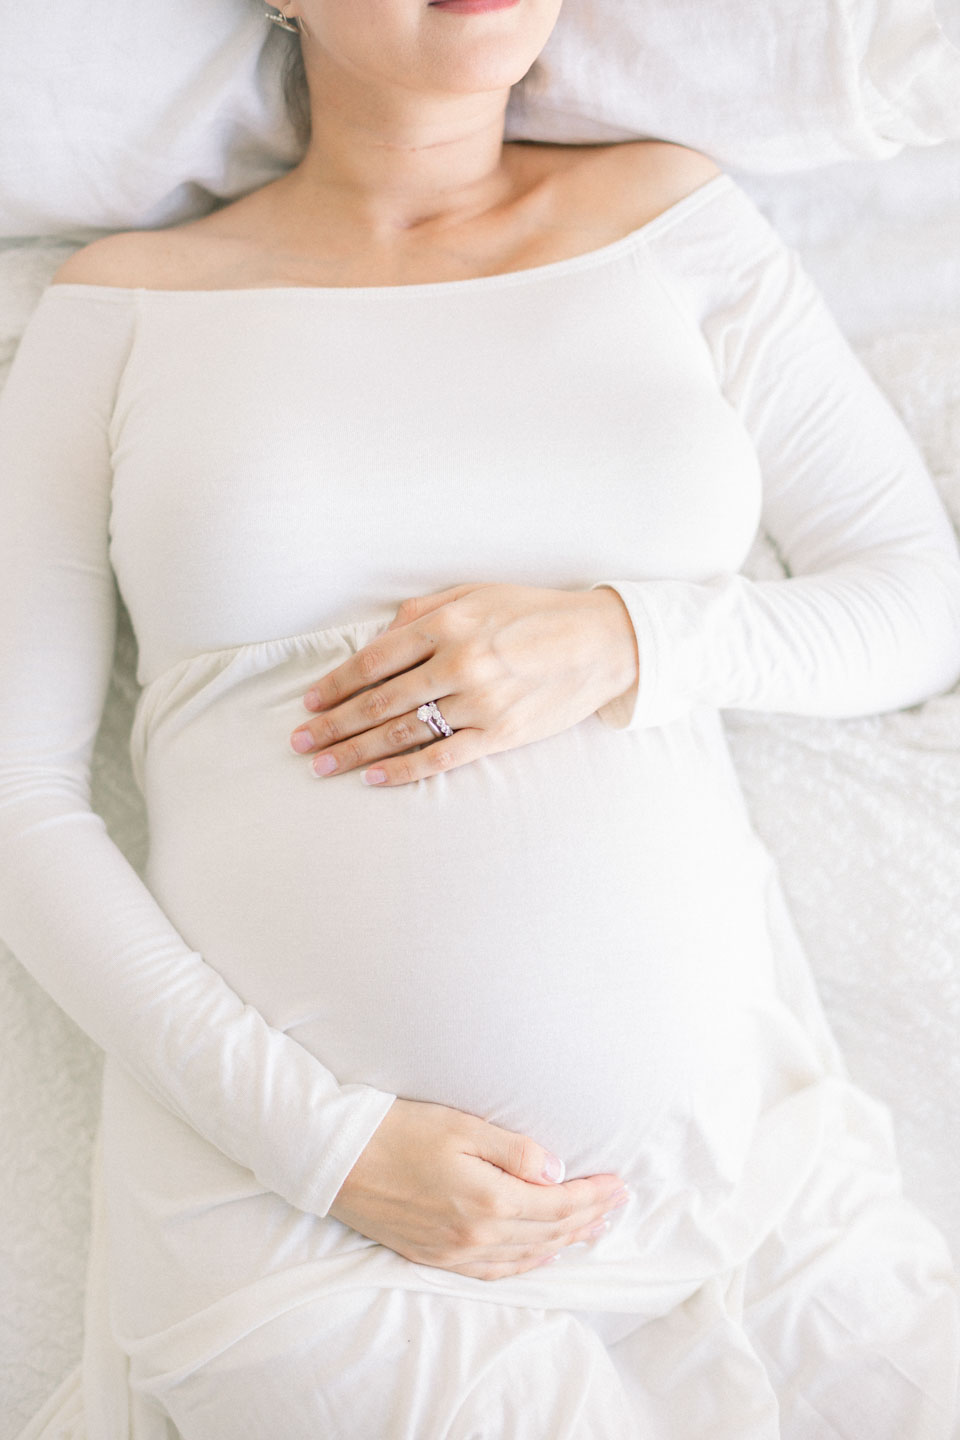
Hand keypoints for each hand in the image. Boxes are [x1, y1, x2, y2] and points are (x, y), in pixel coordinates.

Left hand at [288, 582, 638, 785]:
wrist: (602, 642)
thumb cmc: (535, 612)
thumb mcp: (476, 593)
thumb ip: (423, 612)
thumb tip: (378, 638)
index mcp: (448, 623)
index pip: (375, 660)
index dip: (336, 684)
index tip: (310, 702)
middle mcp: (459, 663)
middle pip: (379, 702)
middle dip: (333, 724)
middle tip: (301, 741)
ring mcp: (479, 703)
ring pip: (402, 733)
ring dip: (356, 751)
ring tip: (323, 765)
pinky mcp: (500, 734)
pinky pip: (440, 757)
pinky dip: (402, 770)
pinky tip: (372, 777)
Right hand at [328, 1097, 630, 1280]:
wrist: (339, 1158)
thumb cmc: (399, 1131)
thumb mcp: (462, 1127)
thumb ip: (513, 1151)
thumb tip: (556, 1171)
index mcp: (487, 1202)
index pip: (558, 1206)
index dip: (593, 1196)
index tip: (619, 1184)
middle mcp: (475, 1237)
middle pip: (549, 1235)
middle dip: (588, 1218)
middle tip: (618, 1204)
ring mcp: (454, 1253)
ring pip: (526, 1257)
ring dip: (564, 1244)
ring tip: (592, 1230)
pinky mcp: (435, 1258)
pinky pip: (494, 1272)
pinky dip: (526, 1265)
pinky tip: (540, 1257)